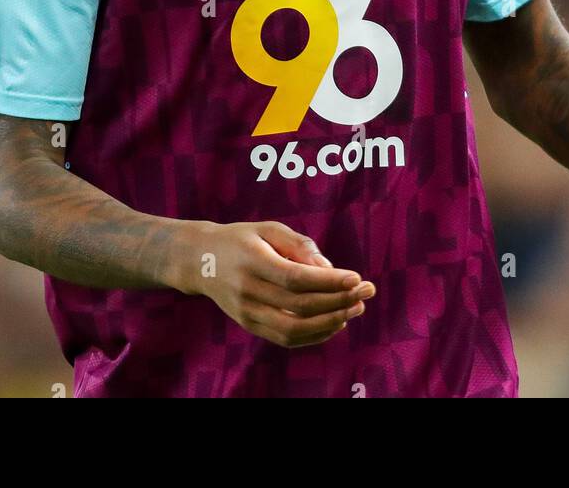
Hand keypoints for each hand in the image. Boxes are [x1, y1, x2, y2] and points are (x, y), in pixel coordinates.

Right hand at [178, 220, 375, 346]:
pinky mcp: (250, 326)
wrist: (201, 261)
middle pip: (299, 306)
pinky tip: (336, 321)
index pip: (295, 278)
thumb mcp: (268, 229)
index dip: (328, 282)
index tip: (356, 277)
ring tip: (356, 308)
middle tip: (367, 290)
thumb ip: (299, 245)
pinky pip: (287, 338)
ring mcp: (247, 314)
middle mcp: (247, 292)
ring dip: (331, 322)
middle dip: (339, 301)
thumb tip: (329, 270)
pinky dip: (316, 335)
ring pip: (295, 329)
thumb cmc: (242, 239)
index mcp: (251, 261)